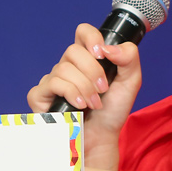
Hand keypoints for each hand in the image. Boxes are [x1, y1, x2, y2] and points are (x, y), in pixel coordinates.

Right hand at [27, 23, 141, 166]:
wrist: (101, 137)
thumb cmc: (112, 111)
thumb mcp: (130, 81)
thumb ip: (129, 58)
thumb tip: (108, 47)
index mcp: (87, 58)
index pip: (83, 32)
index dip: (91, 37)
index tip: (102, 54)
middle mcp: (68, 66)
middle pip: (73, 51)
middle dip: (92, 71)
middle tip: (103, 89)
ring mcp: (52, 80)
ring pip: (64, 69)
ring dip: (84, 87)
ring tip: (94, 103)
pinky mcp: (40, 95)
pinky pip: (53, 83)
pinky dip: (71, 94)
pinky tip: (80, 106)